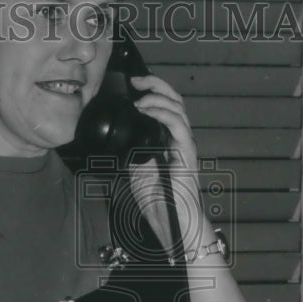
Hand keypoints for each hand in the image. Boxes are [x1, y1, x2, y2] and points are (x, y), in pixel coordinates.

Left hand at [128, 75, 203, 251]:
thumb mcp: (135, 170)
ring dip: (157, 98)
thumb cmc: (158, 201)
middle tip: (137, 80)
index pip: (165, 106)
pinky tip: (149, 111)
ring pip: (177, 109)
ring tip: (140, 99)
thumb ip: (131, 152)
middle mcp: (179, 138)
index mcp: (168, 140)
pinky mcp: (187, 153)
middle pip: (174, 100)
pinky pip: (178, 126)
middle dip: (156, 85)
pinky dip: (163, 114)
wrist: (171, 222)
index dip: (152, 91)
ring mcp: (184, 144)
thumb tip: (115, 137)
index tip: (133, 84)